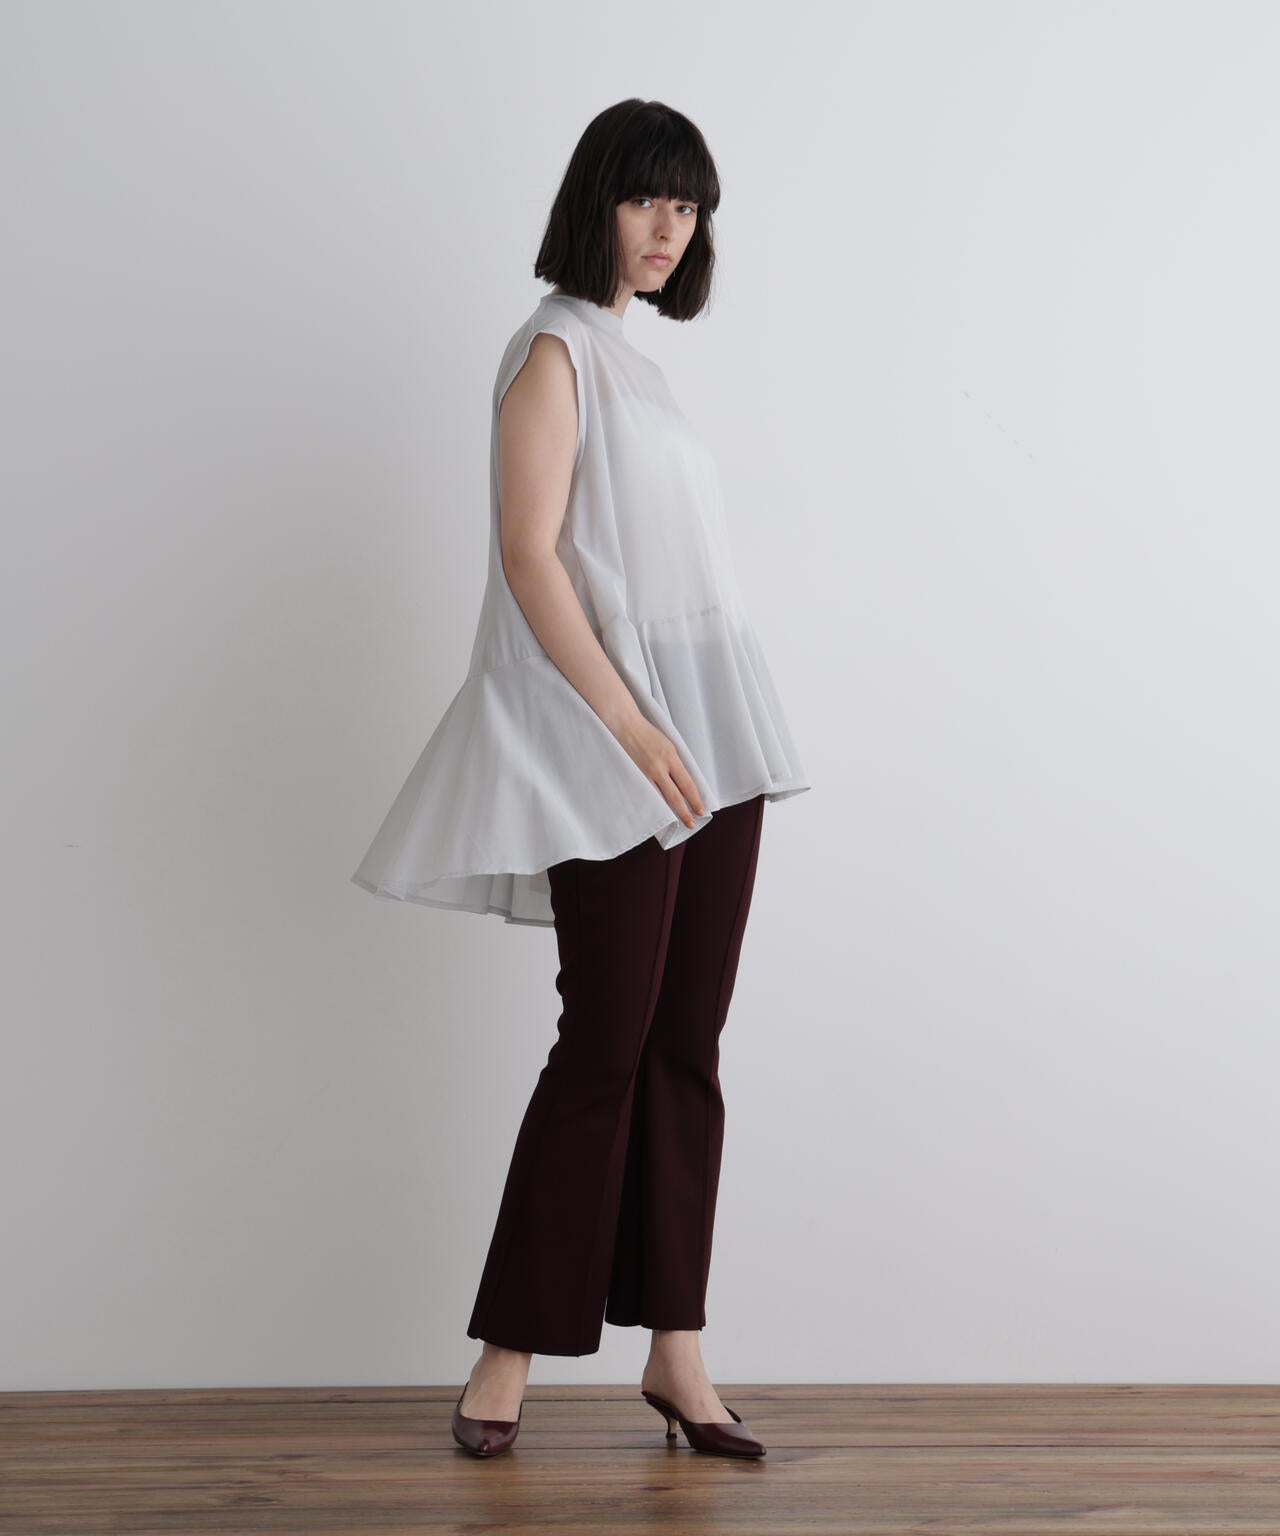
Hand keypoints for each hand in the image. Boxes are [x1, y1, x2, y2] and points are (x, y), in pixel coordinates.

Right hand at [613, 715, 706, 830]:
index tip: (701, 810)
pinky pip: (647, 793)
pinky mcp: (634, 775)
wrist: (625, 725)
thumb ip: (676, 763)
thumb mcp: (669, 745)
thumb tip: (684, 782)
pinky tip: (658, 811)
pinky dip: (654, 803)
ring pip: (660, 798)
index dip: (695, 799)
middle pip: (675, 795)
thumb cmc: (648, 733)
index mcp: (671, 757)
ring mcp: (645, 773)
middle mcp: (659, 767)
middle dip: (684, 811)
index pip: (687, 784)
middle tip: (691, 823)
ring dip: (669, 811)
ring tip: (677, 821)